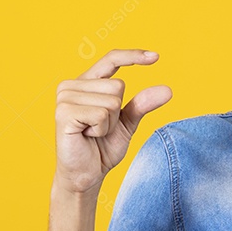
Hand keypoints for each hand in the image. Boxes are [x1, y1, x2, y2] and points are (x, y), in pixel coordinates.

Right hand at [54, 49, 171, 193]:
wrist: (86, 174)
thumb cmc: (102, 147)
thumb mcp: (127, 123)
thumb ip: (142, 104)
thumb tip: (167, 90)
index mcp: (86, 82)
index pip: (111, 59)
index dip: (133, 56)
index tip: (156, 57)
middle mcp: (71, 85)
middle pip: (118, 86)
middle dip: (117, 113)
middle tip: (100, 129)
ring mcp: (65, 97)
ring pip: (112, 101)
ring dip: (109, 124)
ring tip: (92, 133)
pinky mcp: (63, 112)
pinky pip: (102, 114)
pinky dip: (102, 130)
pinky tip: (86, 136)